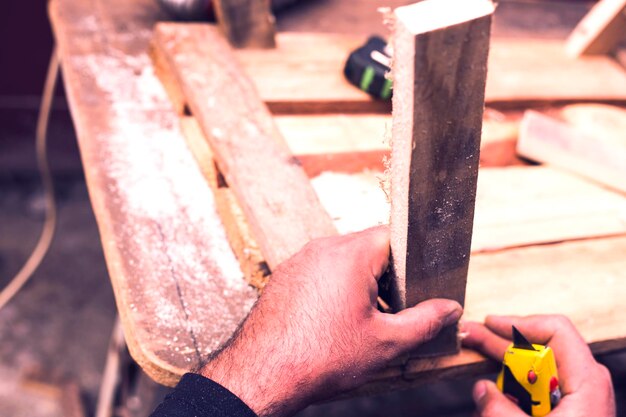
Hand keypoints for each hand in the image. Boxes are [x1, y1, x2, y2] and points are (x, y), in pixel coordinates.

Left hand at [200, 226, 462, 416]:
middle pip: (367, 249)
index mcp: (349, 254)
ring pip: (342, 261)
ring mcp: (299, 261)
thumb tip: (450, 309)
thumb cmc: (320, 357)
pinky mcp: (285, 277)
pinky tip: (334, 320)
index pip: (392, 236)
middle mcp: (321, 249)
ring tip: (361, 319)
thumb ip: (424, 321)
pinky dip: (333, 289)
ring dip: (358, 283)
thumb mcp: (385, 342)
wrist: (263, 373)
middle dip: (384, 276)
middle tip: (390, 309)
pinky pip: (319, 272)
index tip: (415, 284)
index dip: (409, 259)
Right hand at [463, 315, 614, 416]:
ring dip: (506, 372)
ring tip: (480, 370)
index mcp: (586, 384)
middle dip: (503, 344)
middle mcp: (584, 387)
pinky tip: (497, 398)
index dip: (519, 323)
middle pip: (541, 351)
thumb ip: (497, 409)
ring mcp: (577, 404)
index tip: (489, 324)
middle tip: (472, 337)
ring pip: (536, 374)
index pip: (556, 332)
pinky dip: (515, 394)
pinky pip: (537, 396)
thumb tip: (483, 390)